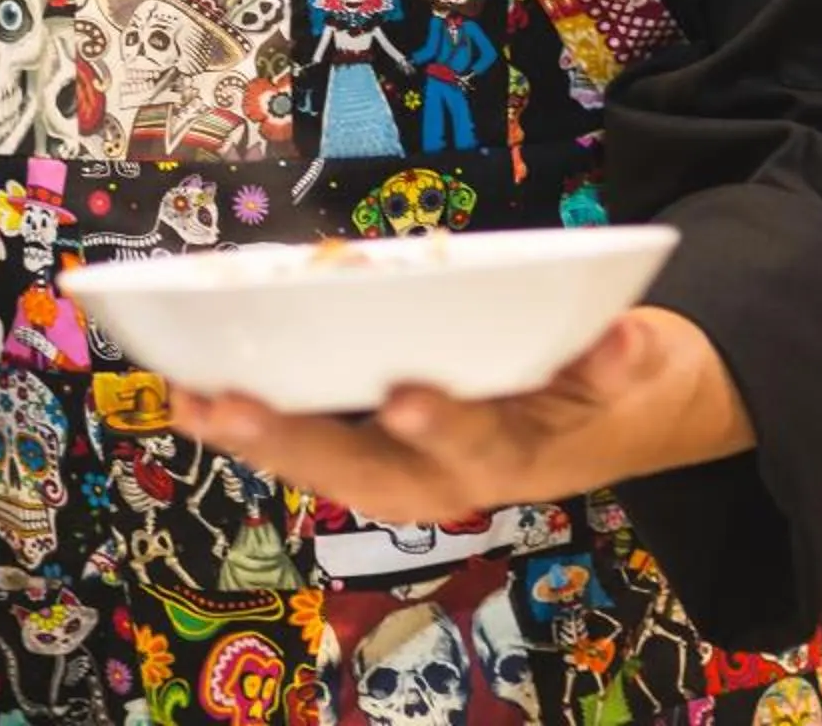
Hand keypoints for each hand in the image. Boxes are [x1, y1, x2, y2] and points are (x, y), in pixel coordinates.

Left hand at [167, 307, 752, 524]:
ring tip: (192, 403)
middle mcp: (450, 478)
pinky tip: (193, 399)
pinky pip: (310, 450)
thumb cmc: (598, 382)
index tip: (408, 400)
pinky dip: (255, 429)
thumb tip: (629, 342)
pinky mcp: (377, 454)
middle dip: (300, 441)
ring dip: (259, 441)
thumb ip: (619, 360)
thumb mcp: (628, 368)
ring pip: (328, 466)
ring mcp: (409, 473)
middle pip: (370, 470)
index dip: (444, 425)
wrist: (609, 426)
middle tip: (233, 406)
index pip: (478, 441)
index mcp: (515, 455)